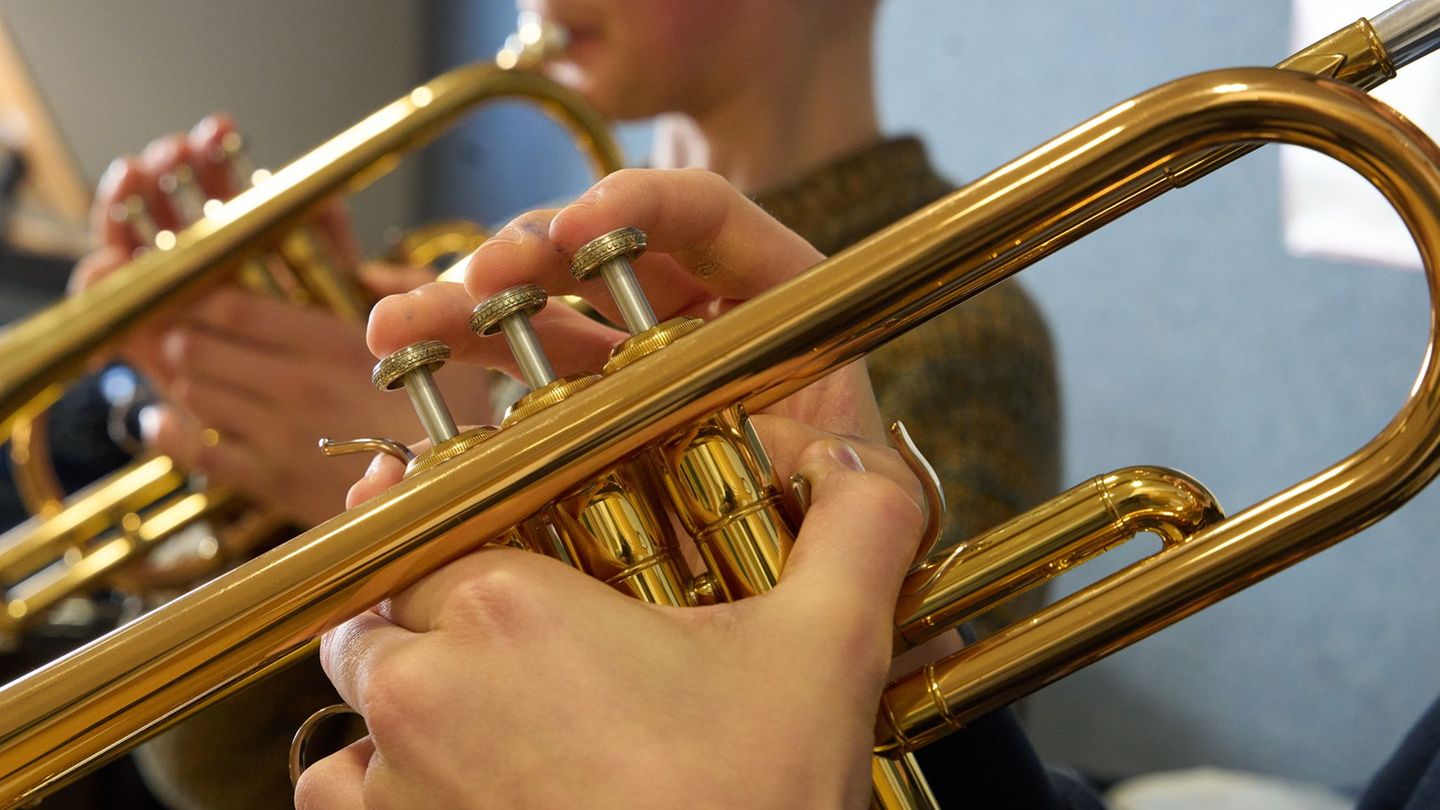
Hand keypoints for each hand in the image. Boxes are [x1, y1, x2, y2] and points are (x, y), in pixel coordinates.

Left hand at [68, 116, 488, 526]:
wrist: (452, 495)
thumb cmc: (454, 416)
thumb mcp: (446, 342)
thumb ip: (407, 294)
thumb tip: (367, 266)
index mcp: (331, 346)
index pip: (232, 307)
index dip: (201, 292)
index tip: (199, 288)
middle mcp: (295, 390)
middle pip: (197, 348)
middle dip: (184, 331)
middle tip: (185, 326)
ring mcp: (276, 439)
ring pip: (191, 394)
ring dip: (180, 376)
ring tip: (187, 365)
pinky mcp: (269, 483)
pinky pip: (195, 452)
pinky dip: (168, 433)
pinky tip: (164, 419)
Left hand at [296, 433, 924, 809]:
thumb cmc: (755, 800)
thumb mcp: (828, 652)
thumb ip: (857, 529)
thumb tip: (863, 461)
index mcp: (504, 608)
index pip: (432, 525)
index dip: (468, 536)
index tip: (503, 557)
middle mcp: (421, 688)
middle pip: (381, 611)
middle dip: (432, 619)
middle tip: (518, 651)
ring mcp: (393, 786)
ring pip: (354, 708)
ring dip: (397, 706)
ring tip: (486, 725)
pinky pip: (341, 798)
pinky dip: (381, 788)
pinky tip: (465, 791)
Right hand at [351, 168, 884, 503]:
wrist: (811, 608)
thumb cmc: (847, 537)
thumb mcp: (855, 483)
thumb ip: (816, 451)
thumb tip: (745, 438)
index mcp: (774, 305)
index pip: (709, 217)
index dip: (642, 203)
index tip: (577, 231)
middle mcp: (695, 324)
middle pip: (601, 256)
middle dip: (529, 254)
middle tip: (475, 280)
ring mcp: (632, 372)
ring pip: (544, 316)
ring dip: (468, 309)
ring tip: (400, 327)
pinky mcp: (581, 425)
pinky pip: (519, 390)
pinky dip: (464, 383)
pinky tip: (406, 379)